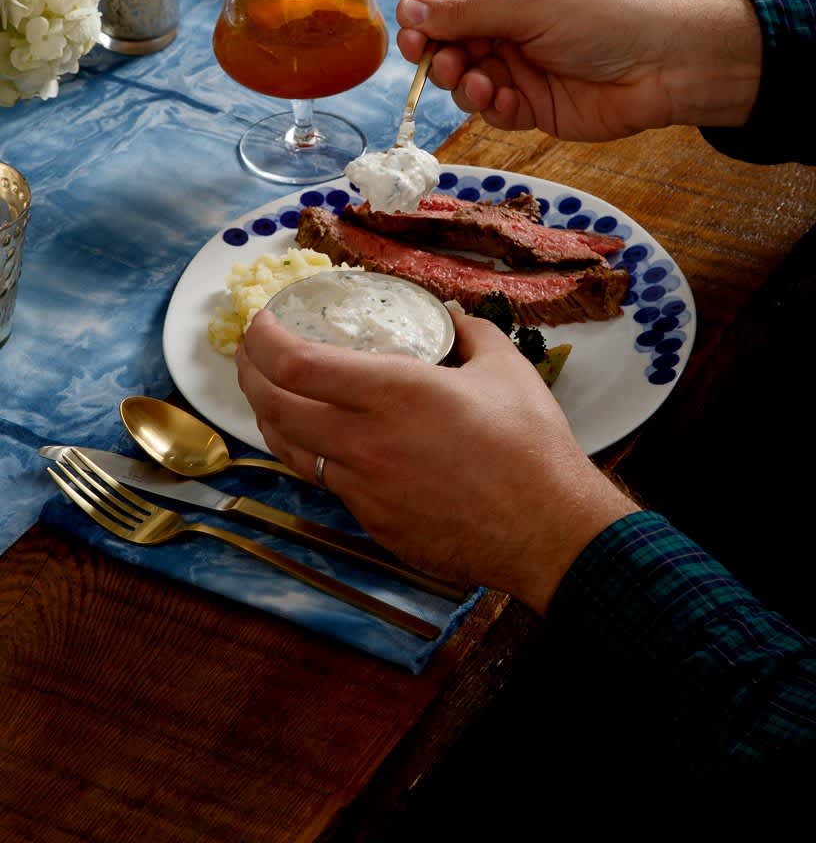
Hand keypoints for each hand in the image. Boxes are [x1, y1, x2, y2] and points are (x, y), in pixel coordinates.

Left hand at [236, 307, 636, 612]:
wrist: (547, 530)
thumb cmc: (530, 445)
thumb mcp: (505, 367)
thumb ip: (470, 332)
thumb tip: (451, 319)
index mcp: (393, 392)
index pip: (295, 364)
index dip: (264, 340)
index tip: (261, 322)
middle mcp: (365, 441)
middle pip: (275, 407)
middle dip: (250, 375)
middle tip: (252, 354)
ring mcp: (364, 489)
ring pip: (291, 451)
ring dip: (271, 417)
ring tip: (272, 395)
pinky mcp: (374, 523)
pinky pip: (328, 483)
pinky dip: (313, 455)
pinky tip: (325, 443)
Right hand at [396, 0, 761, 138]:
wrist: (662, 64)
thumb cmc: (601, 16)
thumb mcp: (528, 4)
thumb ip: (465, 13)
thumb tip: (406, 9)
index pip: (448, 6)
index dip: (424, 24)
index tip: (409, 41)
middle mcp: (509, 29)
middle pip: (451, 48)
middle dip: (443, 60)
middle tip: (449, 68)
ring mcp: (521, 70)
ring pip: (468, 85)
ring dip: (467, 87)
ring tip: (483, 86)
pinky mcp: (535, 108)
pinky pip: (496, 112)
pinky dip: (494, 110)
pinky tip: (508, 103)